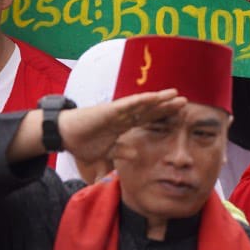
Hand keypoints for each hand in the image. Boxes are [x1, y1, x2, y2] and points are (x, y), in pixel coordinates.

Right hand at [59, 90, 185, 169]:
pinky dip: (141, 100)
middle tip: (185, 101)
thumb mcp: (106, 152)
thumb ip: (121, 152)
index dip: (163, 115)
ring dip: (159, 99)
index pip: (148, 118)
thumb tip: (135, 155)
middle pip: (150, 109)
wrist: (64, 136)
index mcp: (123, 125)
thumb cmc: (82, 142)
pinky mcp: (109, 110)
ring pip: (142, 103)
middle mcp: (123, 115)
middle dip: (167, 105)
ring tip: (175, 94)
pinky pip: (128, 104)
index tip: (179, 114)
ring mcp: (117, 111)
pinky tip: (154, 97)